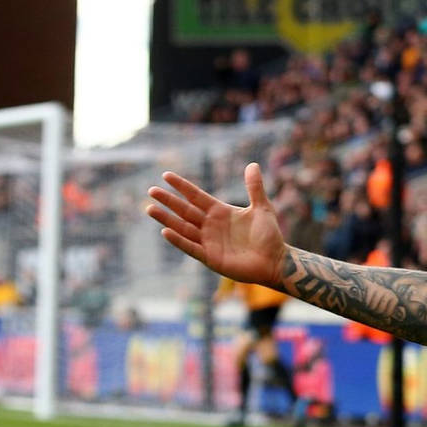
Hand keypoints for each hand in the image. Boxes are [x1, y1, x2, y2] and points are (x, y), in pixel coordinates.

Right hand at [145, 163, 288, 287]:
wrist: (276, 261)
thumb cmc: (269, 235)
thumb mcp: (262, 208)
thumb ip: (254, 187)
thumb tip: (253, 164)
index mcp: (220, 212)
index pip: (196, 196)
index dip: (182, 186)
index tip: (166, 175)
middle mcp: (210, 226)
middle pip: (185, 210)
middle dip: (169, 201)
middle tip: (152, 190)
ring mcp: (209, 242)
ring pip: (183, 228)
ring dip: (167, 219)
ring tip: (150, 208)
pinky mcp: (210, 258)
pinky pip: (191, 248)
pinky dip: (179, 240)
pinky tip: (166, 231)